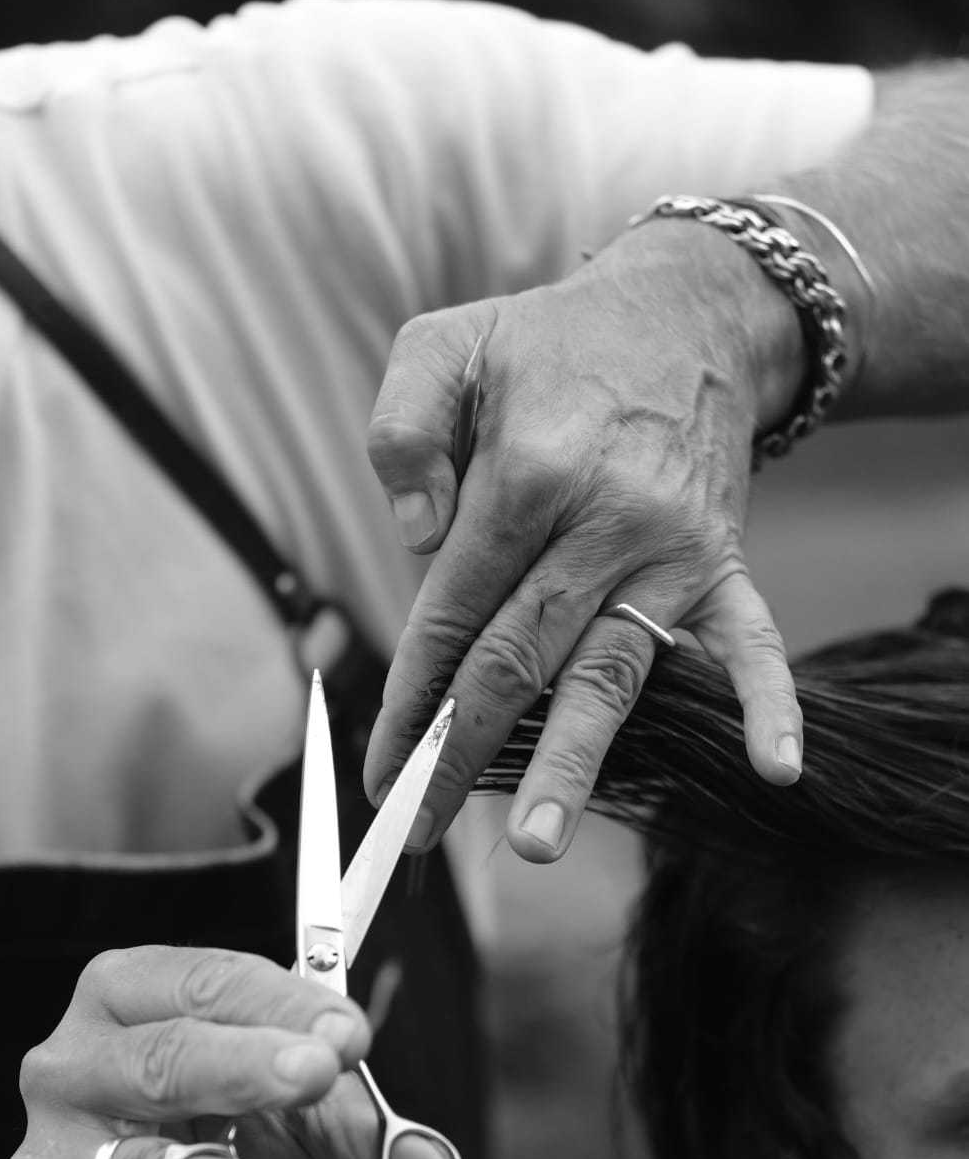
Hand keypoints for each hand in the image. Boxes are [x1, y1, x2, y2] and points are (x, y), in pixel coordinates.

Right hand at [6, 945, 451, 1158]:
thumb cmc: (244, 1158)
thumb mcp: (312, 1130)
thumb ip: (353, 1128)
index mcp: (133, 998)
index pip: (208, 984)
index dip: (284, 1004)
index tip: (350, 1035)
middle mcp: (76, 1063)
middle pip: (164, 1058)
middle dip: (247, 1064)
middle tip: (317, 1073)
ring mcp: (56, 1157)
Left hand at [364, 218, 807, 861]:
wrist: (690, 314)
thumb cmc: (551, 342)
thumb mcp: (447, 343)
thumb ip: (403, 432)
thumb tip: (414, 544)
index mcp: (530, 472)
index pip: (455, 610)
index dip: (412, 693)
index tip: (382, 764)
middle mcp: (606, 521)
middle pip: (522, 659)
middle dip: (462, 751)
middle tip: (418, 829)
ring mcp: (672, 551)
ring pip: (612, 672)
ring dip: (572, 761)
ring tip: (537, 844)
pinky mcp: (723, 564)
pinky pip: (751, 641)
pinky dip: (769, 704)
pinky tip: (777, 769)